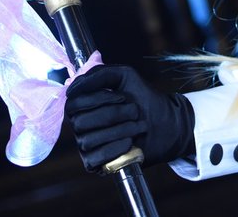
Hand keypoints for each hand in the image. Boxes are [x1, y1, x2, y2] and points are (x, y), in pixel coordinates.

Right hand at [64, 64, 195, 171]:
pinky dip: (115, 149)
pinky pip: (95, 158)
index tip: (122, 96)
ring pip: (89, 140)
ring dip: (120, 130)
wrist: (165, 123)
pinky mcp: (94, 163)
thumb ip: (100, 74)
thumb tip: (76, 84)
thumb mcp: (124, 76)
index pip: (72, 103)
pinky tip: (130, 142)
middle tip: (134, 111)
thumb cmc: (142, 98)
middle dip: (113, 114)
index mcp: (83, 105)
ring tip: (139, 126)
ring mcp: (86, 145)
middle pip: (80, 122)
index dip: (96, 99)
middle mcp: (80, 126)